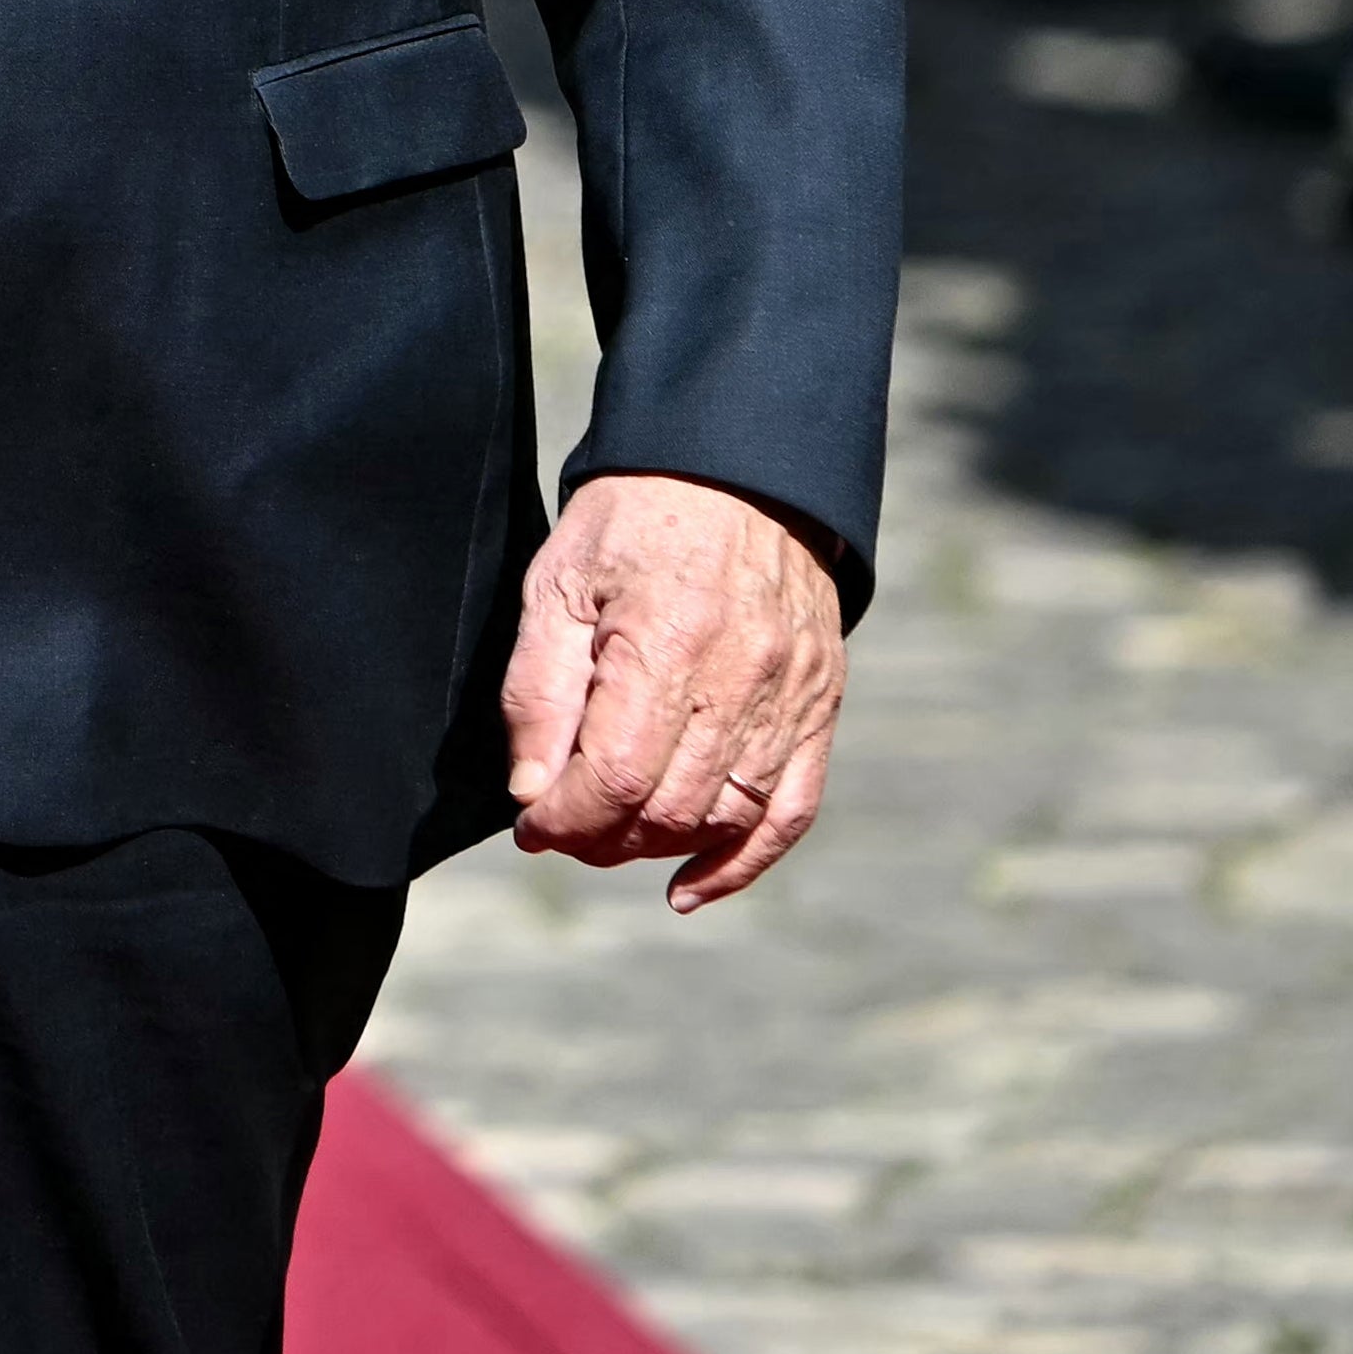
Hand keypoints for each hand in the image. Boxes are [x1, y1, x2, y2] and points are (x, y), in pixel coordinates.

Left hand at [502, 472, 846, 911]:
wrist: (741, 468)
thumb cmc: (635, 519)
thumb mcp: (560, 581)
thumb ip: (540, 690)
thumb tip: (532, 791)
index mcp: (667, 641)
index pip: (614, 775)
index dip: (564, 817)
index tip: (531, 823)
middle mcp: (741, 678)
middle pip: (669, 807)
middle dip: (601, 836)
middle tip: (562, 827)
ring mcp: (791, 698)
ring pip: (725, 817)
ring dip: (658, 845)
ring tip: (610, 836)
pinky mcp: (820, 707)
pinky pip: (790, 811)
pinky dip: (742, 862)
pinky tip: (688, 885)